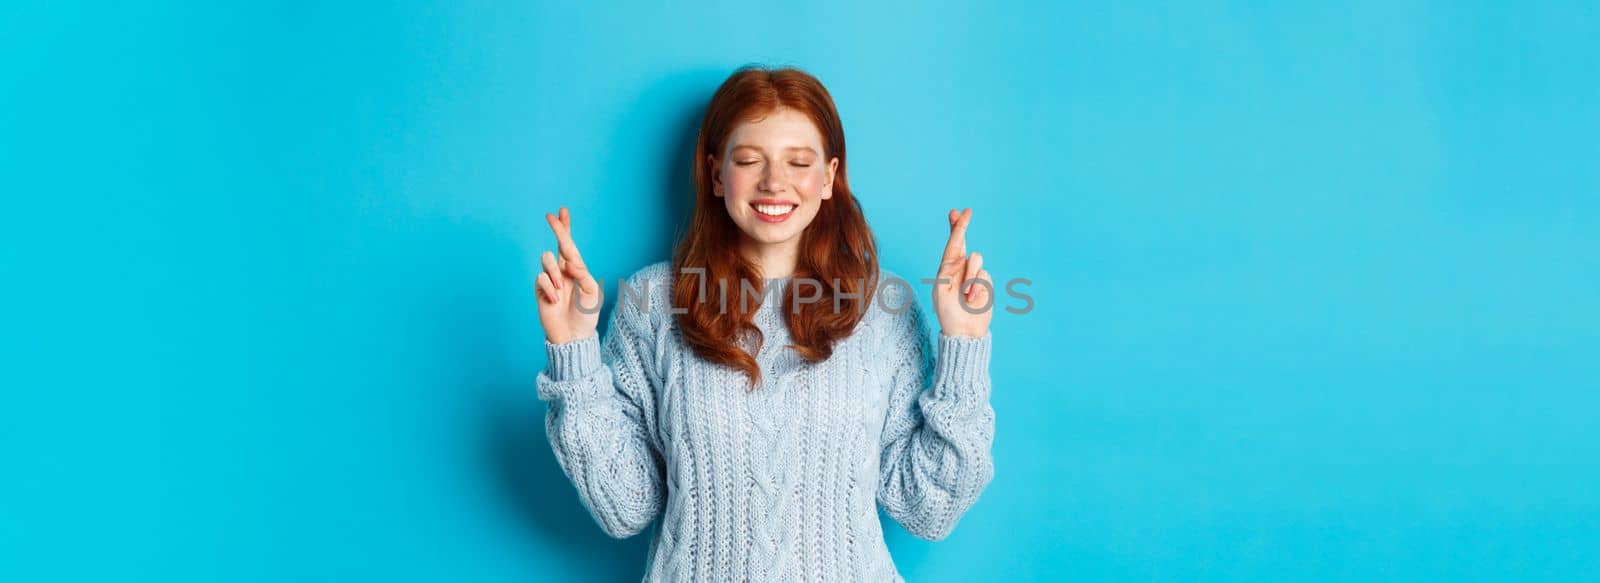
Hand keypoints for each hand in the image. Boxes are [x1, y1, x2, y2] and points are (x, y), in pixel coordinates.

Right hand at [534, 207, 602, 344]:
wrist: (573, 336)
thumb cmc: (586, 315)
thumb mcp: (592, 293)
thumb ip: (583, 274)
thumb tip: (569, 262)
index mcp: (577, 270)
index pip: (571, 246)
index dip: (566, 228)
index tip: (562, 211)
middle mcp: (563, 271)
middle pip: (557, 245)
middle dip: (556, 230)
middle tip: (550, 216)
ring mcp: (550, 280)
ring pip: (546, 260)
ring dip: (554, 272)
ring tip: (561, 290)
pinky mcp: (540, 290)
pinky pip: (540, 279)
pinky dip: (549, 289)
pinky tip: (554, 301)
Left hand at [931, 208, 992, 337]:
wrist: (964, 331)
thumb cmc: (948, 313)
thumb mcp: (941, 290)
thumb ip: (948, 271)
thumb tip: (962, 256)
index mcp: (946, 269)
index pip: (951, 244)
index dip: (955, 227)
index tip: (957, 211)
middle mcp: (960, 268)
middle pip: (963, 242)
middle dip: (962, 226)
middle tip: (967, 211)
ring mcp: (974, 275)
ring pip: (976, 260)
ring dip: (970, 278)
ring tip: (965, 295)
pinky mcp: (985, 283)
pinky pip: (984, 275)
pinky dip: (978, 288)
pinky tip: (973, 300)